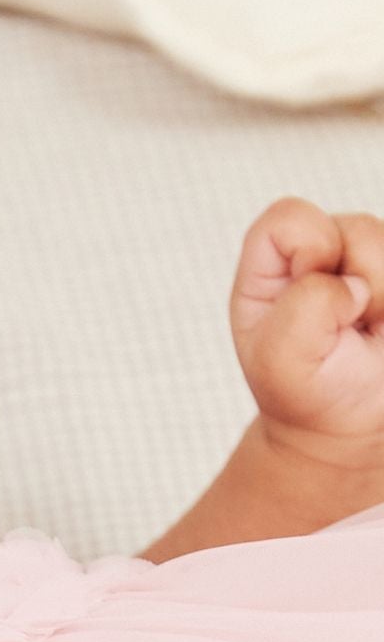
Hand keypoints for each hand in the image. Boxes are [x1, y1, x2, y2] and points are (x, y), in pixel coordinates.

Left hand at [231, 197, 383, 456]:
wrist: (351, 423)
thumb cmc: (308, 390)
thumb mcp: (280, 360)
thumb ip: (304, 308)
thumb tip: (353, 283)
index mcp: (272, 266)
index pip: (289, 218)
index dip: (309, 249)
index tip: (309, 297)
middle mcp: (321, 252)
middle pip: (356, 229)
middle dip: (358, 284)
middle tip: (347, 329)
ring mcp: (368, 261)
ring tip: (369, 331)